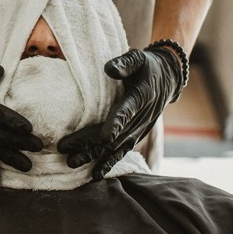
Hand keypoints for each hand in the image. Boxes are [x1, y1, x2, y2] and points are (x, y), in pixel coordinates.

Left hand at [58, 46, 185, 179]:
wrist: (168, 79)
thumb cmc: (147, 66)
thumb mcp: (139, 58)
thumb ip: (125, 63)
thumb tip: (108, 69)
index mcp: (140, 98)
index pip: (126, 112)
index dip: (115, 125)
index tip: (103, 136)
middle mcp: (140, 119)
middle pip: (114, 134)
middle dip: (89, 144)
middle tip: (65, 149)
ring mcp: (138, 130)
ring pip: (115, 147)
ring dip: (93, 156)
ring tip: (72, 163)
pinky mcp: (135, 136)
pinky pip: (121, 152)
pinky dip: (108, 164)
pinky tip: (94, 175)